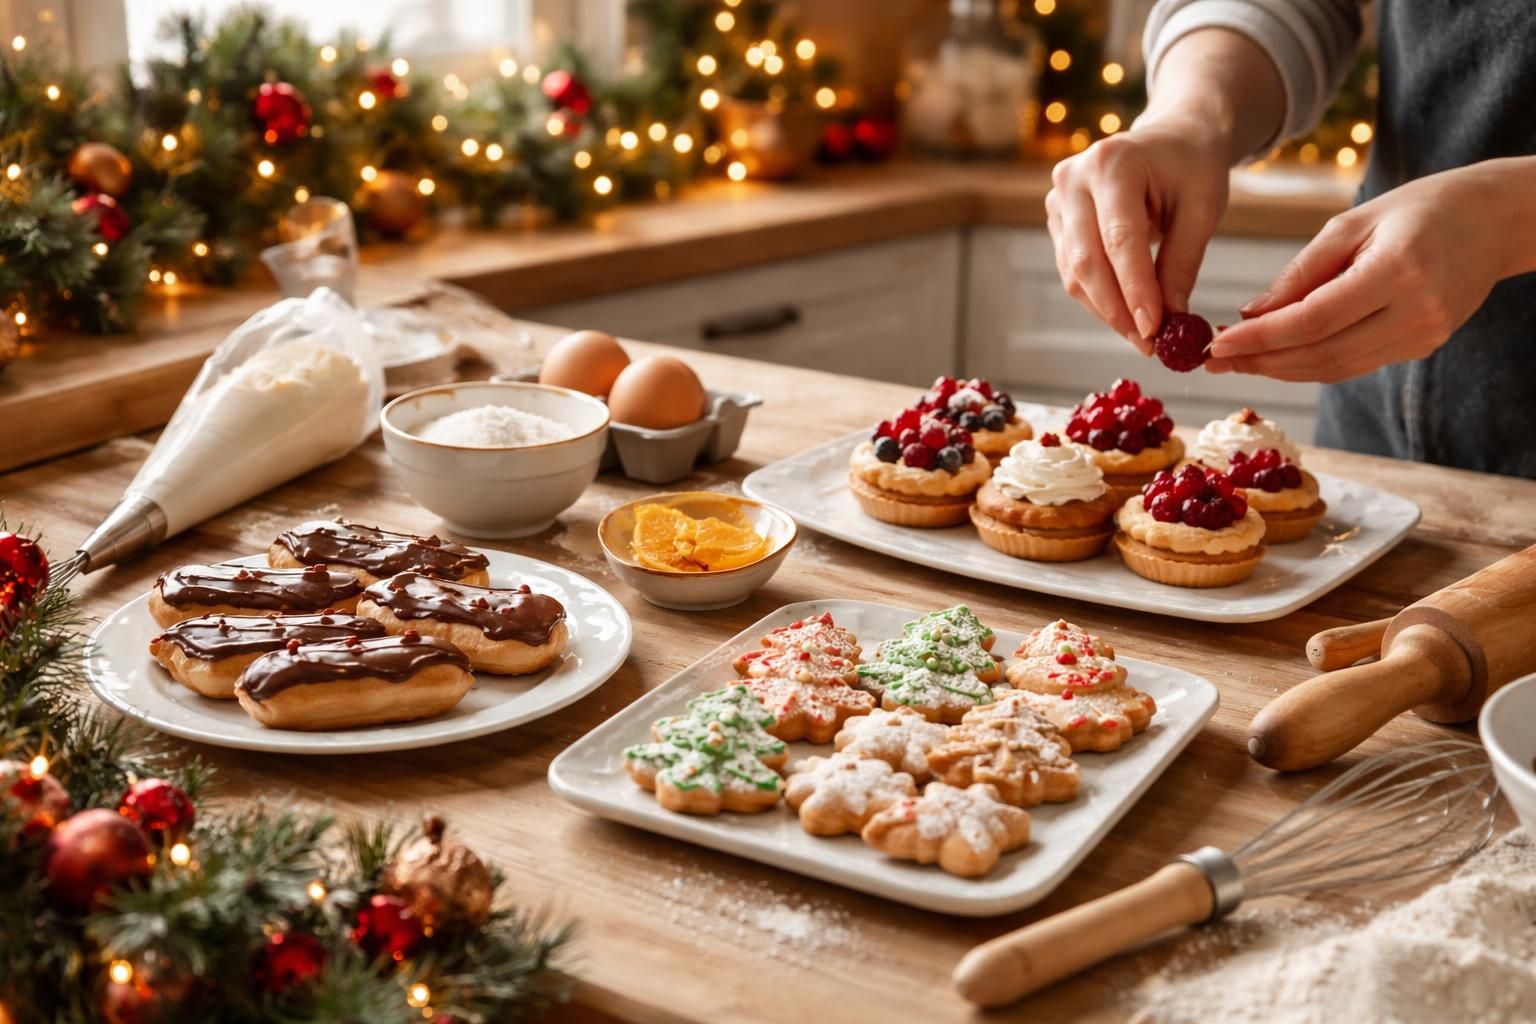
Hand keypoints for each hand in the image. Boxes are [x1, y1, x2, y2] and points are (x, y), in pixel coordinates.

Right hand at [1045, 116, 1232, 353]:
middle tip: (1149, 344)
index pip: (1119, 239)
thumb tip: (1170, 320)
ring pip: (1075, 273)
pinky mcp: (1057, 220)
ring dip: (1108, 310)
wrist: (1172, 138)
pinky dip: (1100, 298)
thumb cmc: (1192, 166)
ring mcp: (1058, 199)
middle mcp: (1073, 178)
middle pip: (1087, 261)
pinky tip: (1127, 314)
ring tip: (1144, 336)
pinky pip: (1073, 271)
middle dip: (1118, 309)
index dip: (1135, 289)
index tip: (1154, 330)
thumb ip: (1182, 262)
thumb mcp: (1202, 207)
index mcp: (1113, 163)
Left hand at [1207, 160, 1535, 381]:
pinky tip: (1279, 355)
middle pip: (1322, 354)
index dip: (1260, 339)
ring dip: (1281, 369)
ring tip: (1238, 360)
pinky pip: (1355, 363)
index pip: (1313, 321)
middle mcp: (1416, 312)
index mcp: (1398, 271)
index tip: (1216, 346)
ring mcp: (1424, 335)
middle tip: (1214, 361)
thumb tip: (1251, 315)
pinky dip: (1312, 362)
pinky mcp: (1423, 346)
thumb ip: (1302, 272)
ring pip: (1336, 367)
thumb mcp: (1354, 223)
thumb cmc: (1421, 208)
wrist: (1496, 220)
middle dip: (1262, 361)